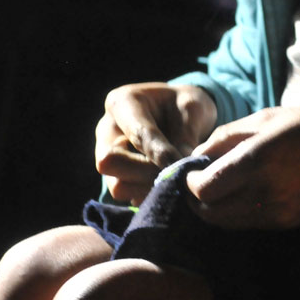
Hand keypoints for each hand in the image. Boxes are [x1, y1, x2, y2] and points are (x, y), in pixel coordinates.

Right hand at [95, 83, 216, 202]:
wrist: (180, 113)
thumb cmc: (185, 104)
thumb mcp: (193, 106)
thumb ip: (186, 135)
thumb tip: (180, 167)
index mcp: (123, 103)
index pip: (136, 133)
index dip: (159, 153)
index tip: (180, 164)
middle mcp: (107, 130)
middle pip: (110, 162)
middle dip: (147, 172)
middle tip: (176, 172)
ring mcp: (107, 156)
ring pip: (117, 185)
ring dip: (150, 188)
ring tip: (175, 179)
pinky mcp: (116, 177)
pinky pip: (128, 197)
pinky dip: (151, 196)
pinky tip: (169, 186)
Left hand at [185, 102, 299, 228]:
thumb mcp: (265, 118)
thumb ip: (224, 139)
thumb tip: (195, 158)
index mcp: (257, 161)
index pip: (203, 189)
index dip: (190, 181)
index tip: (193, 169)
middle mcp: (265, 193)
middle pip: (210, 213)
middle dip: (198, 199)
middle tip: (200, 181)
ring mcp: (278, 213)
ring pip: (227, 223)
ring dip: (216, 208)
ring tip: (222, 185)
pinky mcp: (288, 222)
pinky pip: (248, 223)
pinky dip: (237, 212)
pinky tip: (245, 191)